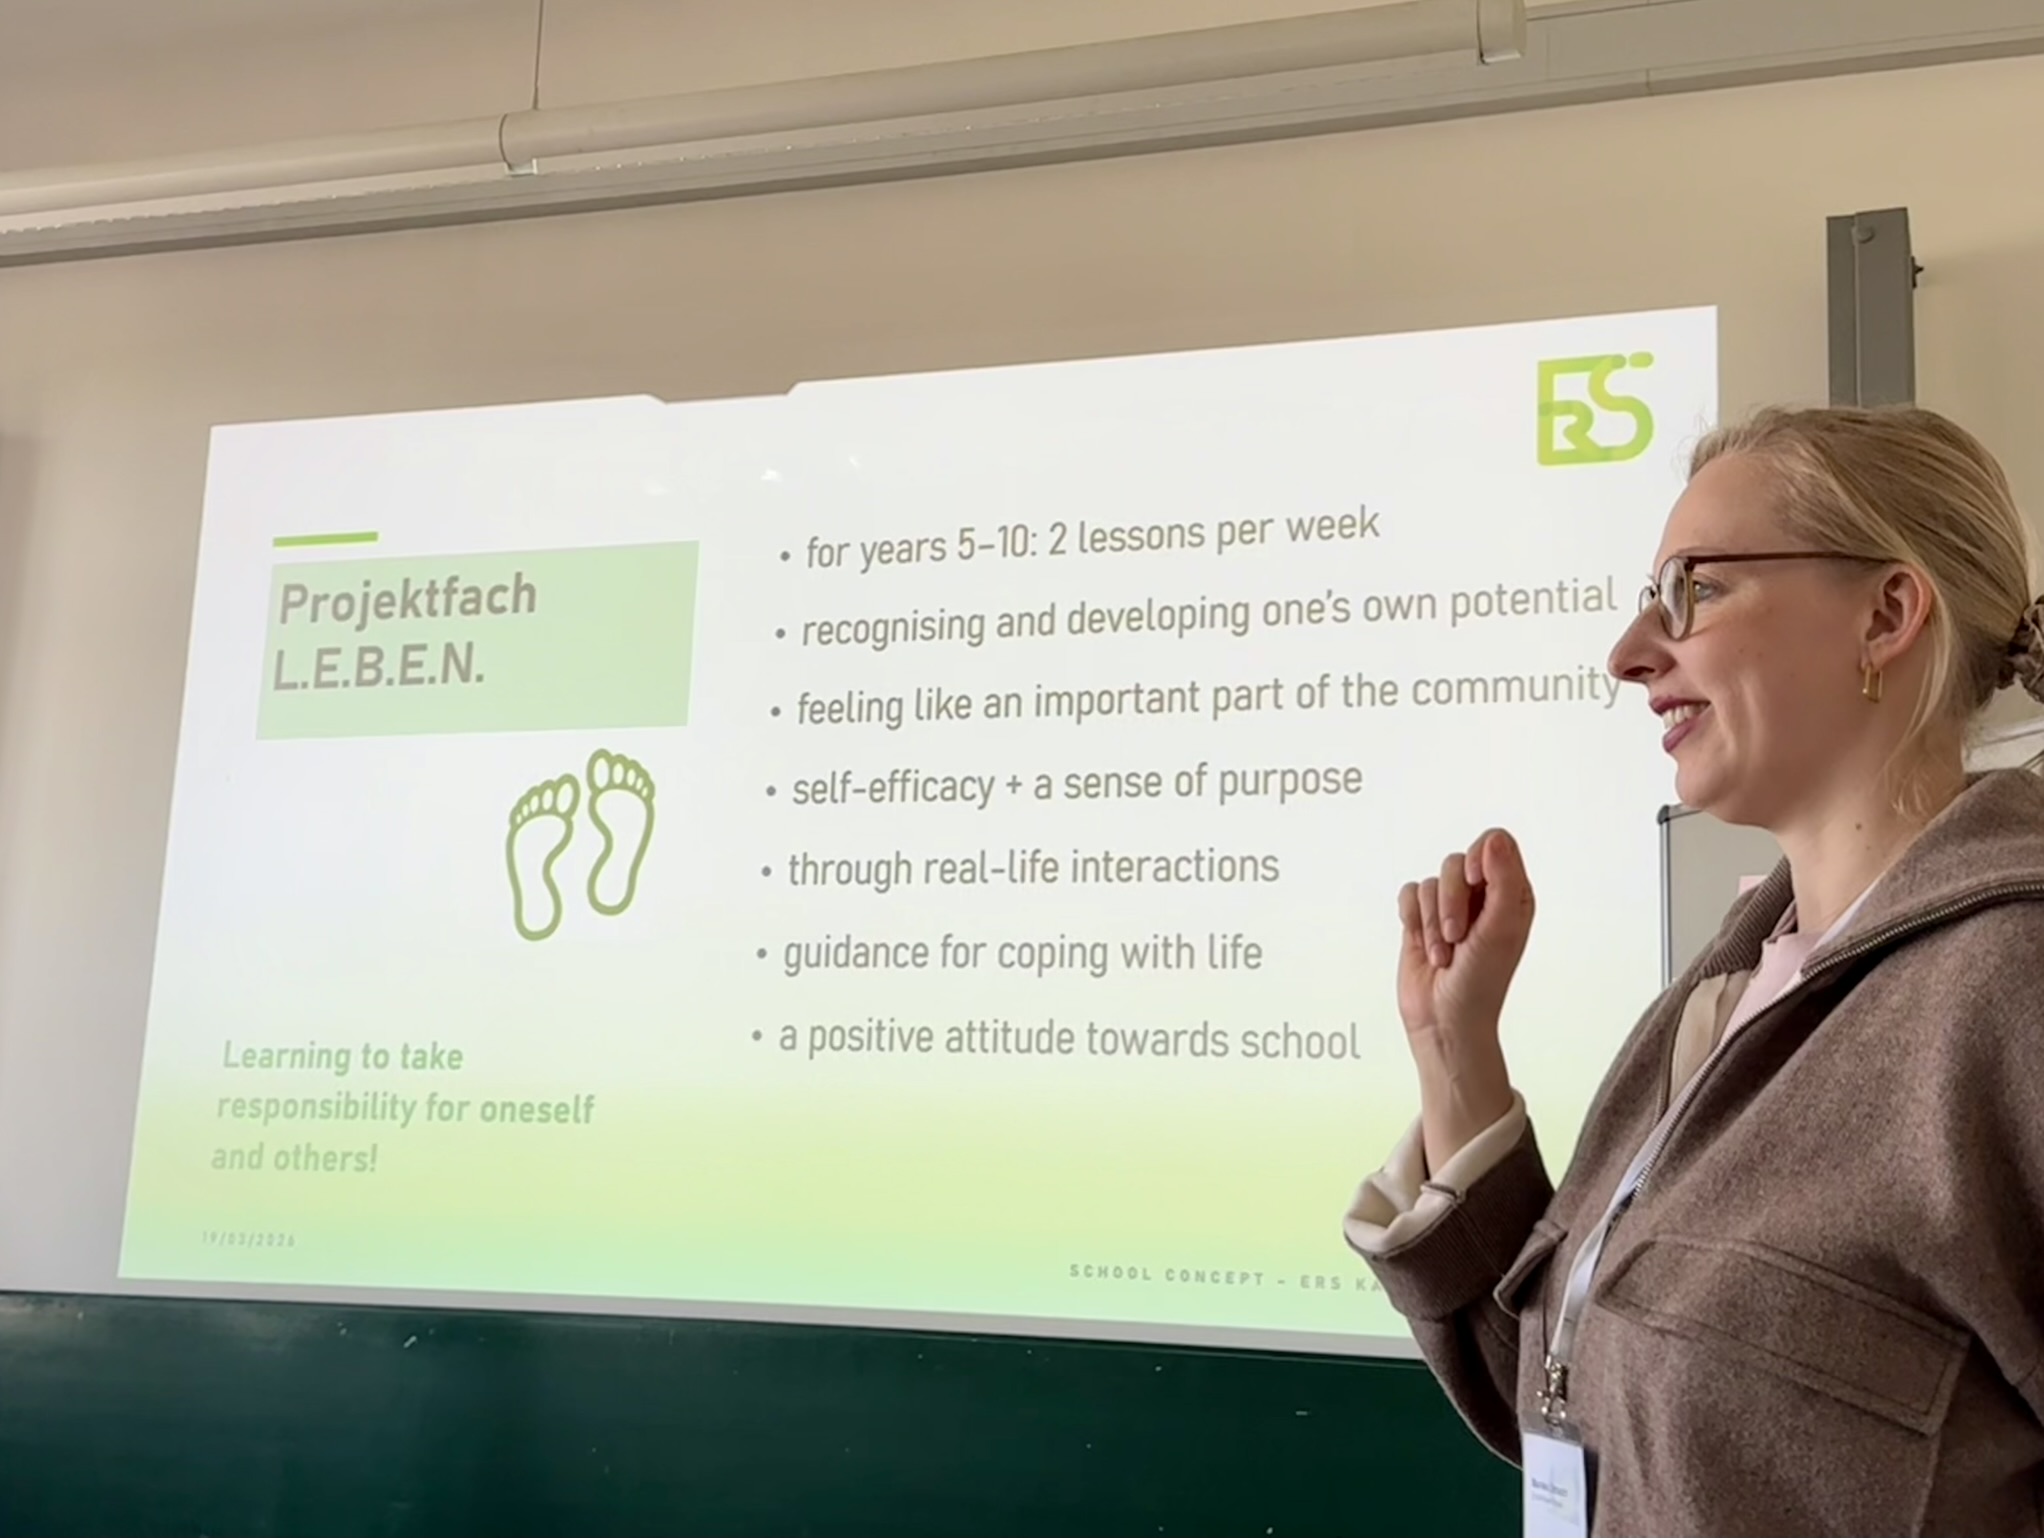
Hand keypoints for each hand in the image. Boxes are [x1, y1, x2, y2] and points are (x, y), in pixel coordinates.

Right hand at [1397, 828, 1535, 1046]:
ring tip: (1443, 954)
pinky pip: (1409, 893)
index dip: (1480, 858)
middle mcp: (1482, 896)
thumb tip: (1494, 839)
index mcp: (1511, 895)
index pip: (1495, 844)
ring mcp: (1450, 907)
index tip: (1475, 884)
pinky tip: (1423, 943)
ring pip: (1431, 881)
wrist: (1445, 1019)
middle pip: (1457, 862)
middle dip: (1451, 900)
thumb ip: (1503, 880)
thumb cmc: (1482, 981)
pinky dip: (1412, 918)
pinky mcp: (1421, 919)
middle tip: (1456, 937)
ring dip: (1432, 921)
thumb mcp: (1500, 930)